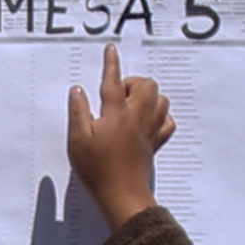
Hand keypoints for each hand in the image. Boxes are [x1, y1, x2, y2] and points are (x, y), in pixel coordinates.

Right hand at [66, 41, 172, 228]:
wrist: (121, 194)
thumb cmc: (97, 169)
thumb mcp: (77, 140)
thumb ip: (78, 112)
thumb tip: (78, 91)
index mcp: (115, 114)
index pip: (113, 81)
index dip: (111, 64)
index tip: (111, 50)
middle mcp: (136, 117)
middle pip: (146, 85)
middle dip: (133, 83)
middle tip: (117, 96)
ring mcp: (149, 129)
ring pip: (160, 99)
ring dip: (148, 96)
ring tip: (131, 106)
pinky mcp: (155, 143)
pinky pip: (167, 121)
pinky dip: (161, 116)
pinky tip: (148, 121)